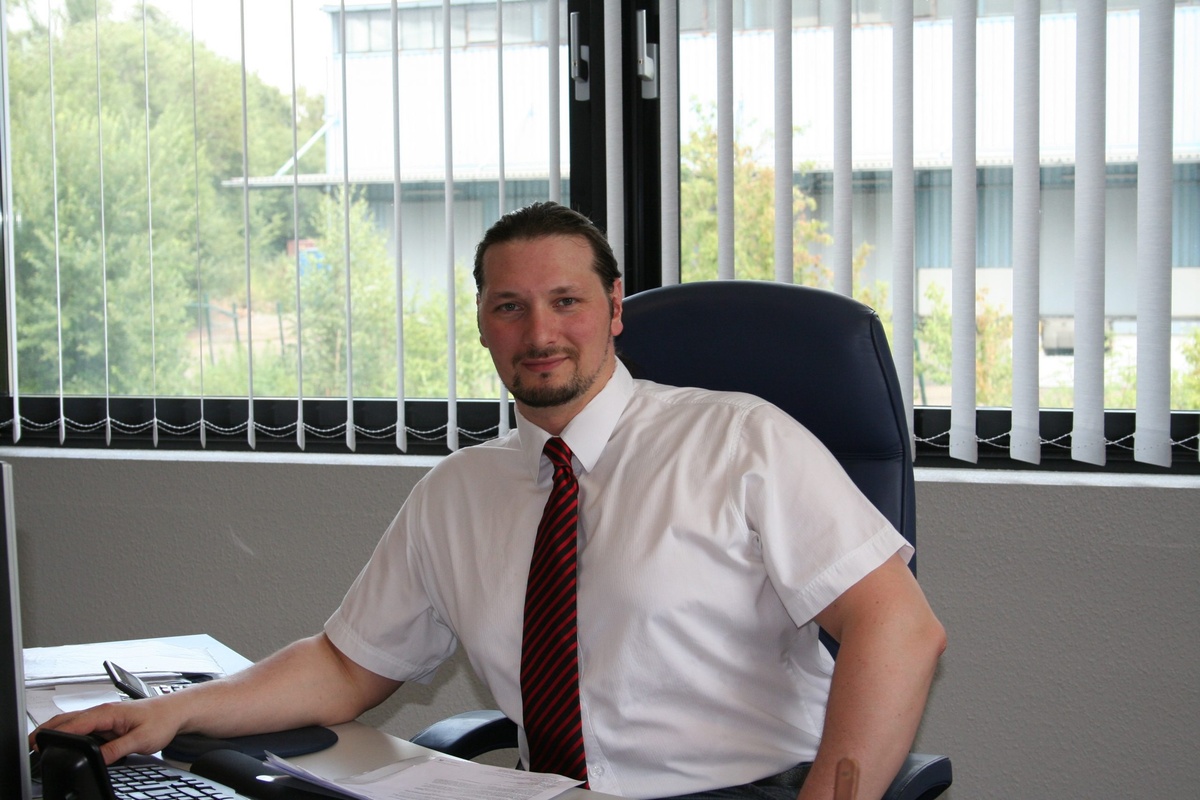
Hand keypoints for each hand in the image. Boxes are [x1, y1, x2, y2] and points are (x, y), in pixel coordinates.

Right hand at [31, 694, 186, 764]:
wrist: (177, 712)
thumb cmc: (163, 719)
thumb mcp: (141, 740)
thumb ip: (117, 749)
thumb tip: (97, 759)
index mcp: (108, 712)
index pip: (75, 723)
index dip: (55, 734)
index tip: (39, 743)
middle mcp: (103, 712)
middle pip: (67, 720)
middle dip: (47, 730)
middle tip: (30, 744)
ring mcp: (104, 718)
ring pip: (74, 724)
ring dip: (57, 732)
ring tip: (41, 745)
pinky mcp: (107, 724)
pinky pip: (83, 729)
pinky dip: (70, 734)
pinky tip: (65, 743)